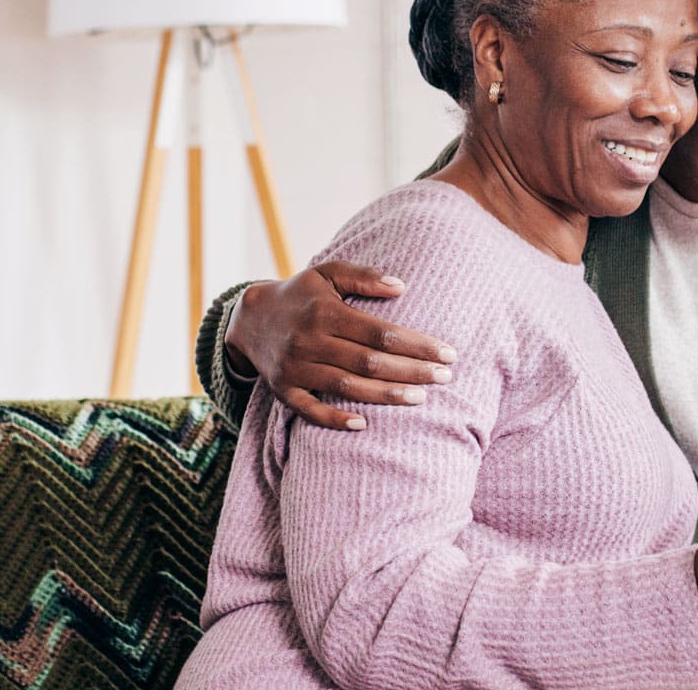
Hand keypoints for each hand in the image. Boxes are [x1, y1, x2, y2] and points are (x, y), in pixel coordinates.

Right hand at [224, 261, 457, 430]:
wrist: (250, 318)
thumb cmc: (301, 294)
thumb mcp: (327, 273)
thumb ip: (363, 277)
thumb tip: (402, 285)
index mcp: (324, 311)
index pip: (380, 332)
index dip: (416, 344)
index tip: (447, 353)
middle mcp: (309, 340)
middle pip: (369, 362)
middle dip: (411, 371)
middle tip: (445, 377)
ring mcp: (295, 368)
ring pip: (347, 387)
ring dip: (386, 396)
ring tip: (421, 398)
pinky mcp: (283, 390)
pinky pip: (310, 410)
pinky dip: (335, 419)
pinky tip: (364, 424)